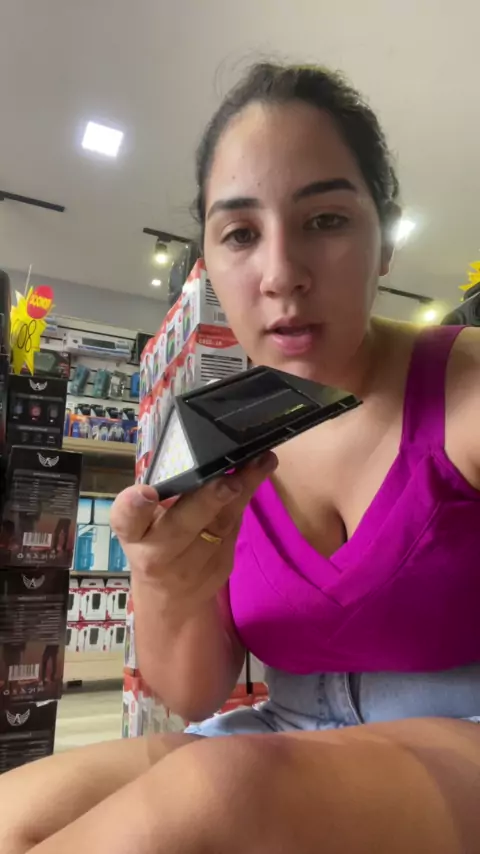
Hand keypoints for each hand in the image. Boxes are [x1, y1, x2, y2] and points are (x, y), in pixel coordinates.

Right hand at [110, 453, 277, 616]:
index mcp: (132, 534)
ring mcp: (191, 566)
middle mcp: (157, 553)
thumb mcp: (143, 521)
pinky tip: (259, 471)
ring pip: (220, 524)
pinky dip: (246, 498)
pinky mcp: (220, 568)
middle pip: (181, 526)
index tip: (145, 493)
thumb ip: (160, 492)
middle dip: (206, 502)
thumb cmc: (153, 540)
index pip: (127, 520)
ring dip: (243, 491)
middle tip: (228, 482)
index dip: (134, 506)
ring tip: (260, 462)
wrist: (170, 596)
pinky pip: (235, 527)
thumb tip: (197, 450)